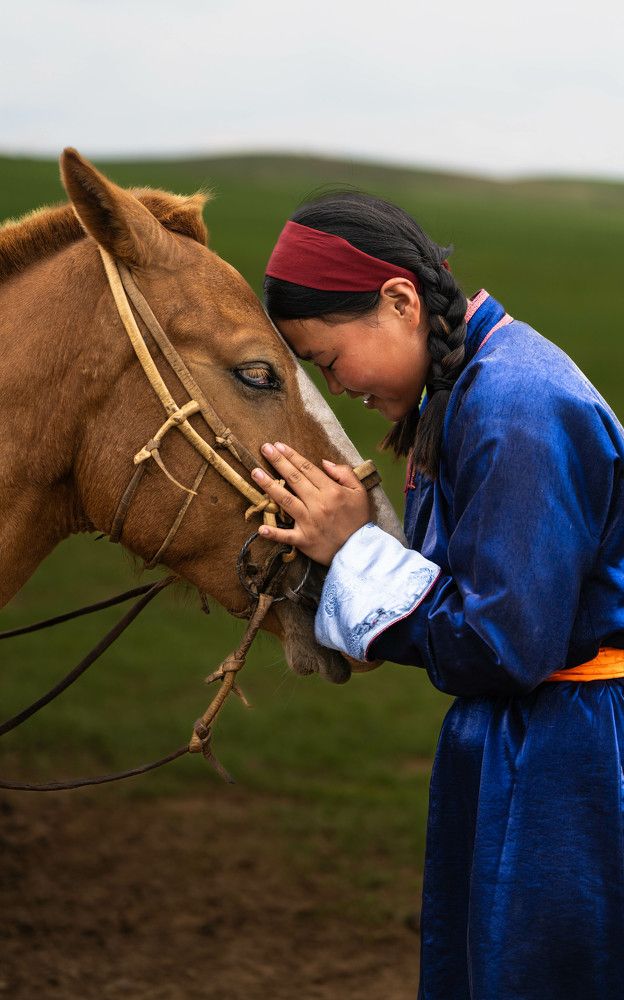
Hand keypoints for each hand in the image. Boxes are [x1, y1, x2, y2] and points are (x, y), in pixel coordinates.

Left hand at [251, 442, 370, 565]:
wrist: (361, 550)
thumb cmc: (358, 519)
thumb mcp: (359, 491)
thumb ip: (344, 473)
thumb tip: (324, 462)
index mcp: (331, 491)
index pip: (307, 469)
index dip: (292, 456)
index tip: (278, 445)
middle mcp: (318, 504)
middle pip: (294, 479)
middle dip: (278, 462)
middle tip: (264, 449)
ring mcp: (309, 522)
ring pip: (286, 501)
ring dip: (269, 486)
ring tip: (255, 473)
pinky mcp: (304, 540)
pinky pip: (286, 536)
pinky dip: (274, 533)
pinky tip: (260, 528)